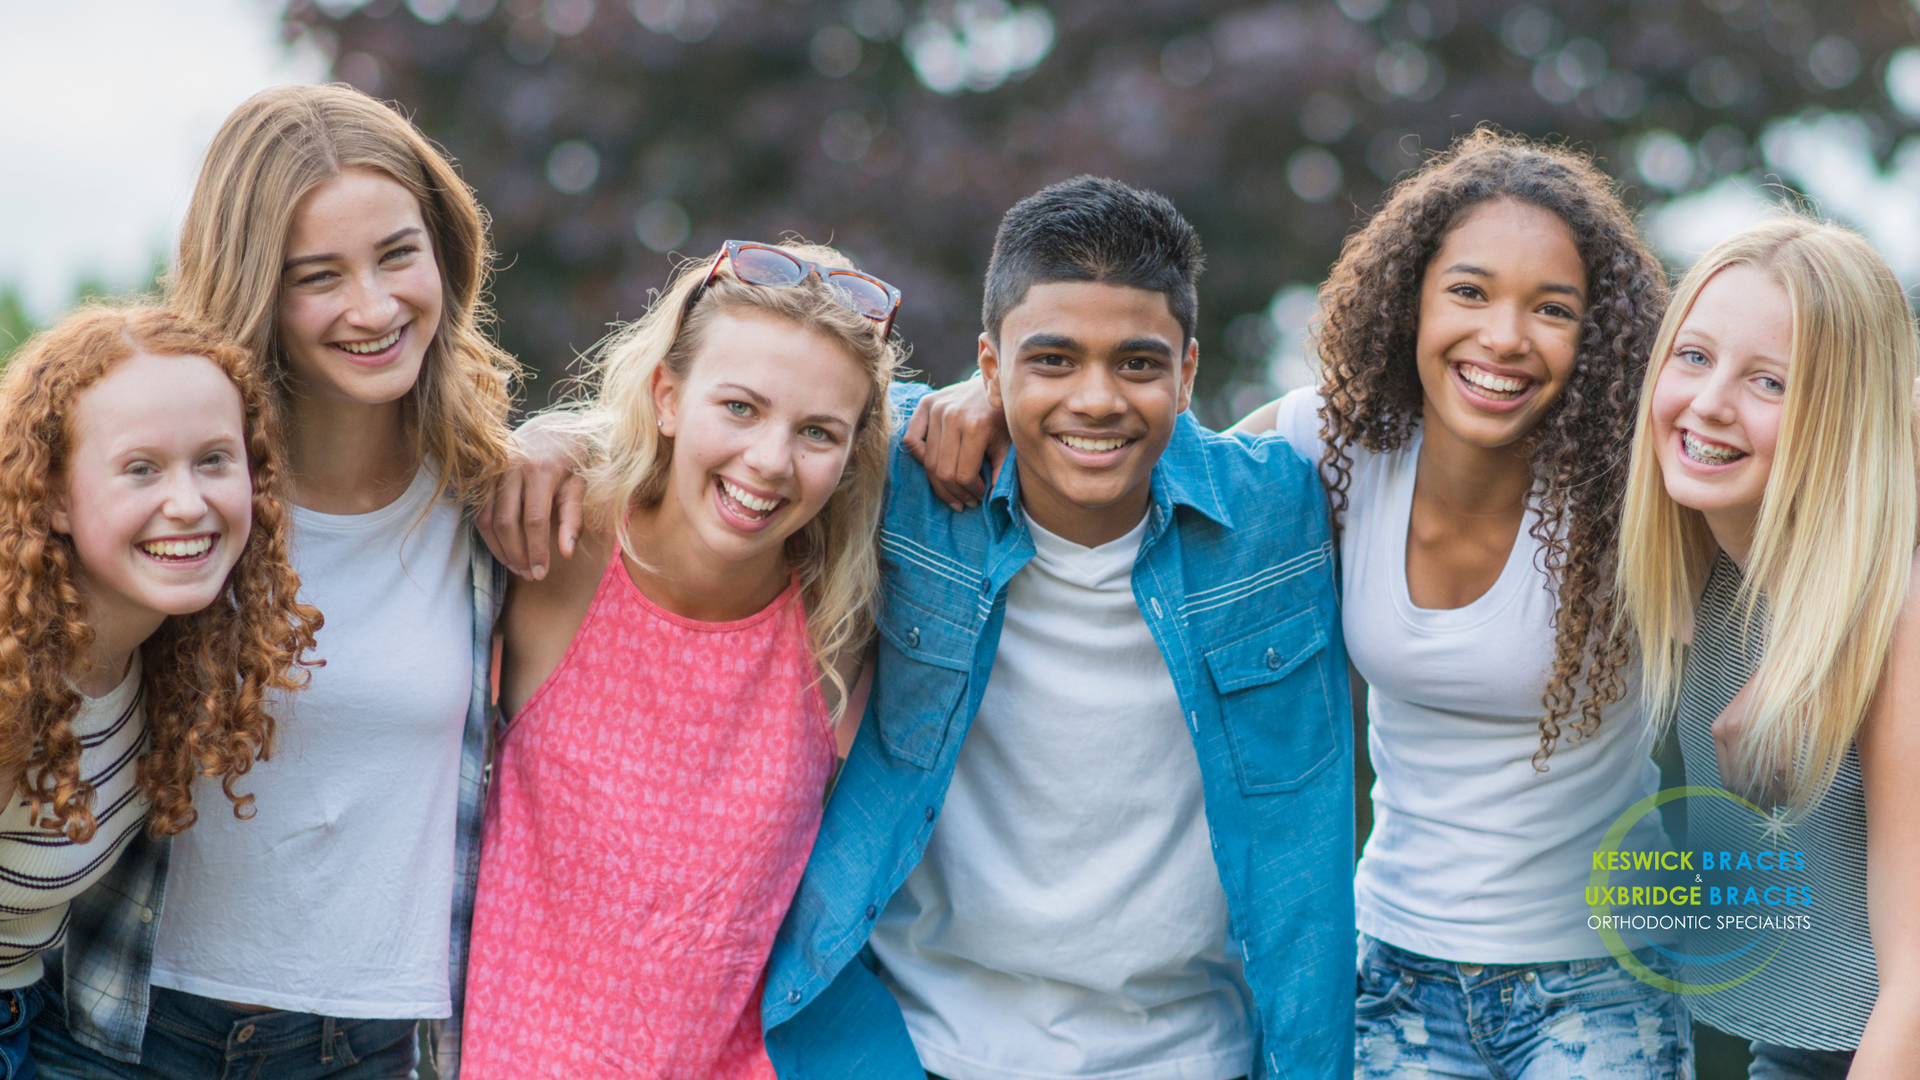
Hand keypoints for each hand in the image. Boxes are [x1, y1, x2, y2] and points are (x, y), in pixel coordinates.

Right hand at [478, 415, 586, 580]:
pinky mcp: (482, 477)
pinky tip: (504, 551)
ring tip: (517, 568)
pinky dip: (489, 537)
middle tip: (530, 575)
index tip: (542, 573)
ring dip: (500, 549)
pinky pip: (480, 513)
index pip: (535, 520)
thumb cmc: (571, 463)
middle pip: (507, 523)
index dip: (537, 550)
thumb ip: (574, 519)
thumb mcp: (580, 487)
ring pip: (488, 520)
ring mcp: (493, 471)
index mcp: (541, 470)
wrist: (551, 430)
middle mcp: (512, 468)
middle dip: (517, 554)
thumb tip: (566, 554)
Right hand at [902, 375, 1009, 510]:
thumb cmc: (1002, 417)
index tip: (980, 495)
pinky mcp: (925, 403)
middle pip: (943, 471)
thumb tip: (992, 501)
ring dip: (939, 484)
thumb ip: (1000, 471)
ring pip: (927, 461)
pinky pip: (912, 439)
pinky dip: (919, 457)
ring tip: (953, 492)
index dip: (971, 491)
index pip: (963, 474)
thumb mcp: (1008, 444)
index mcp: (976, 426)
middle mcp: (953, 416)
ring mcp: (936, 408)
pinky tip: (934, 466)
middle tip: (965, 501)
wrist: (994, 382)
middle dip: (955, 493)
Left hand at [1709, 677, 1785, 807]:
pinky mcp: (1776, 735)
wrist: (1788, 669)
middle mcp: (1730, 733)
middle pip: (1743, 784)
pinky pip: (1781, 772)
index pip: (1727, 778)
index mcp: (1719, 730)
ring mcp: (1754, 735)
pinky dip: (1789, 785)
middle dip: (1759, 802)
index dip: (1742, 797)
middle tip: (1772, 808)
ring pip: (1762, 782)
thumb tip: (1751, 785)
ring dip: (1775, 797)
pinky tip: (1794, 787)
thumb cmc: (1768, 695)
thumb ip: (1739, 743)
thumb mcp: (1743, 715)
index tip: (1755, 805)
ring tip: (1785, 799)